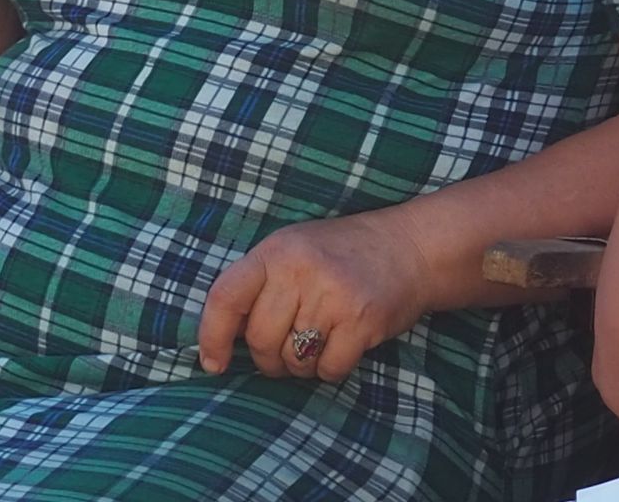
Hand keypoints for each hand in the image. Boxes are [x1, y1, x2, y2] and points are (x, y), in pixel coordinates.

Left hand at [196, 209, 434, 383]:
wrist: (407, 247)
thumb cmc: (338, 253)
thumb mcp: (290, 250)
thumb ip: (258, 284)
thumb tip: (224, 338)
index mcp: (274, 252)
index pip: (225, 296)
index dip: (212, 335)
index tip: (212, 362)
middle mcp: (299, 271)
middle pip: (260, 338)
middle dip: (266, 358)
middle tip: (280, 353)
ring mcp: (332, 296)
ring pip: (293, 359)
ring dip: (299, 366)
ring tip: (313, 344)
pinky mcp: (362, 322)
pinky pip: (329, 370)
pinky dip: (329, 370)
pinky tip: (338, 348)